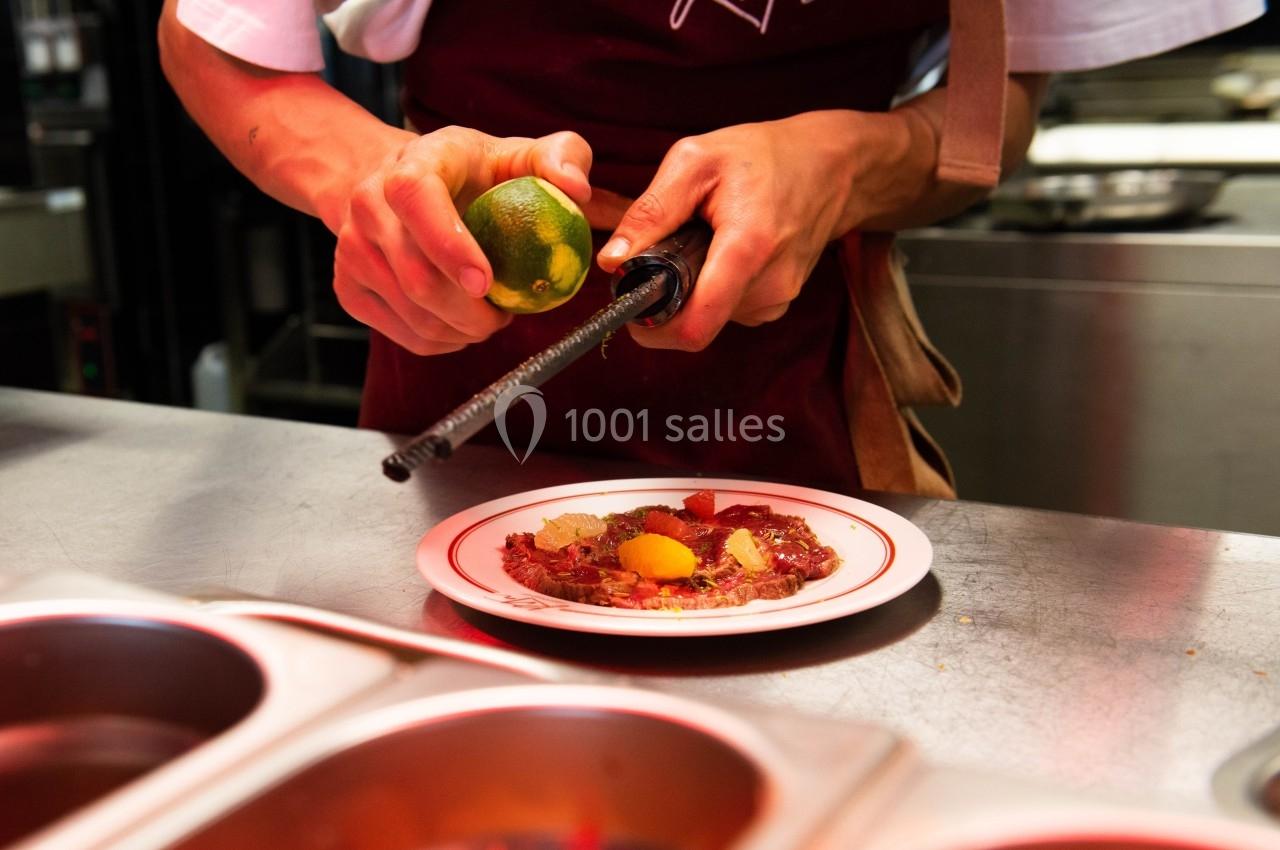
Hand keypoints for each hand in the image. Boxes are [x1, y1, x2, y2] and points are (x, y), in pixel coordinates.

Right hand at [332, 125, 593, 354]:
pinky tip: (462, 324)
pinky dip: (444, 341)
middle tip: (505, 315)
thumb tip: (577, 190)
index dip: (448, 245)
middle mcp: (369, 203)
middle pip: (415, 276)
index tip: (487, 282)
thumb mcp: (517, 153)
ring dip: (462, 330)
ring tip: (488, 317)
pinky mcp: (349, 287)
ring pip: (412, 313)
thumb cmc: (470, 174)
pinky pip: (404, 334)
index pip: (415, 199)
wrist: (393, 184)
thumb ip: (560, 157)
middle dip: (471, 312)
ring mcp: (352, 249)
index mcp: (411, 164)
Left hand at [596, 112, 864, 350]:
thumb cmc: (763, 155)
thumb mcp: (696, 160)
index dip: (651, 327)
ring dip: (691, 289)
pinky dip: (713, 288)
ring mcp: (778, 299)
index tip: (631, 302)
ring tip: (702, 241)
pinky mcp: (778, 303)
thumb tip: (612, 262)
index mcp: (747, 248)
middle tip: (665, 251)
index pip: (694, 327)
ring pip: (709, 318)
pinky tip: (722, 251)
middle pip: (694, 323)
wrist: (832, 166)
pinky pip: (727, 310)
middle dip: (667, 297)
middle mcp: (769, 286)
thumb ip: (651, 212)